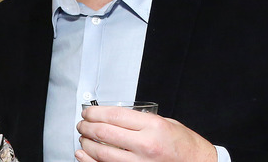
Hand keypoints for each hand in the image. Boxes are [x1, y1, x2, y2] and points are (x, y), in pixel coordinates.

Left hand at [76, 106, 215, 161]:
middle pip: (104, 133)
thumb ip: (140, 120)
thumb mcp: (166, 123)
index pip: (114, 115)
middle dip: (87, 126)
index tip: (88, 112)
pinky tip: (83, 154)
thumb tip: (113, 117)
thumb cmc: (185, 146)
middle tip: (82, 124)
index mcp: (153, 127)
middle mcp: (146, 145)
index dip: (95, 112)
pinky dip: (90, 161)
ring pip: (102, 153)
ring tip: (83, 138)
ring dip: (87, 143)